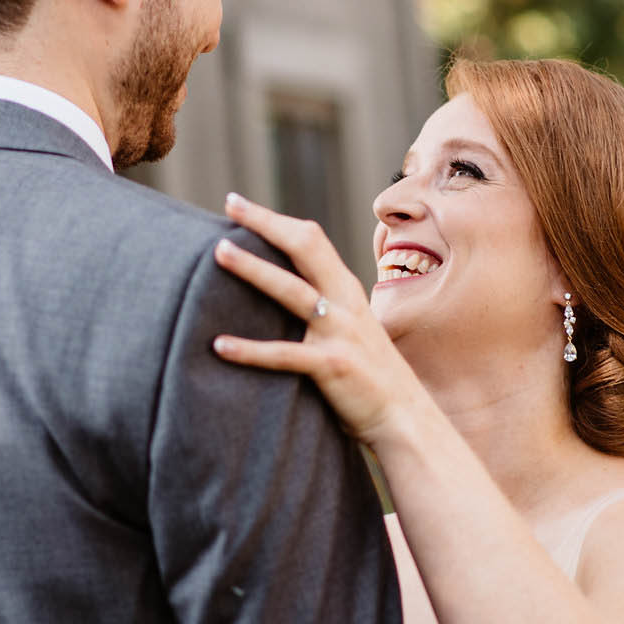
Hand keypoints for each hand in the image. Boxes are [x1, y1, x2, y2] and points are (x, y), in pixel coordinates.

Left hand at [210, 193, 431, 446]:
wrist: (405, 419)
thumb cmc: (368, 376)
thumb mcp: (349, 329)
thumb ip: (323, 308)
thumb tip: (277, 293)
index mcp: (345, 290)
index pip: (310, 239)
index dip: (274, 219)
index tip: (237, 203)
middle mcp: (345, 303)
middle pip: (305, 248)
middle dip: (266, 223)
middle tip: (229, 204)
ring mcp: (341, 333)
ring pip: (291, 291)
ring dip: (254, 269)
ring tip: (219, 252)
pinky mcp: (333, 366)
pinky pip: (284, 354)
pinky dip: (249, 350)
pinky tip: (219, 345)